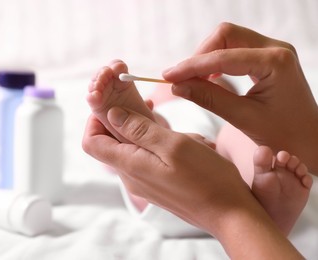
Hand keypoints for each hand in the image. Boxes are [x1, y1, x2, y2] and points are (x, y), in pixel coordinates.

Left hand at [82, 107, 301, 258]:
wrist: (229, 214)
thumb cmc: (207, 179)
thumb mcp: (174, 145)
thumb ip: (139, 130)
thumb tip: (111, 114)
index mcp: (130, 165)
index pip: (91, 141)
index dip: (94, 119)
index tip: (113, 103)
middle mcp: (131, 176)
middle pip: (110, 142)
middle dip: (124, 119)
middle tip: (148, 105)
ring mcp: (144, 181)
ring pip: (132, 147)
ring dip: (147, 130)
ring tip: (171, 126)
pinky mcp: (157, 182)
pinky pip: (147, 157)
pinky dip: (158, 142)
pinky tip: (180, 140)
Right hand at [163, 23, 317, 172]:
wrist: (308, 139)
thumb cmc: (283, 134)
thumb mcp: (242, 118)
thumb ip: (209, 99)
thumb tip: (178, 87)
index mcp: (276, 62)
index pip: (223, 56)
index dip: (192, 66)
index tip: (169, 77)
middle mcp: (276, 48)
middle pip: (225, 35)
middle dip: (199, 55)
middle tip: (181, 79)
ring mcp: (272, 50)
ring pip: (228, 39)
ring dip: (206, 57)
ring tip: (192, 81)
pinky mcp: (267, 57)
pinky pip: (235, 48)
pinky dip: (216, 61)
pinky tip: (209, 79)